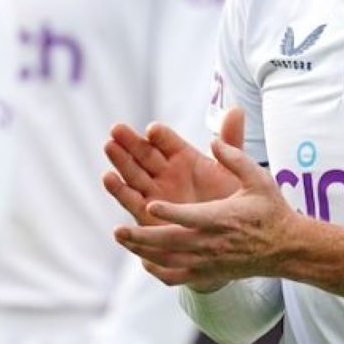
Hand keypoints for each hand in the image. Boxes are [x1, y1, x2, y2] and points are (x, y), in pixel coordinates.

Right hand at [101, 106, 246, 224]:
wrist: (223, 235)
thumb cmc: (228, 200)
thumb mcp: (232, 168)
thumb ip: (230, 140)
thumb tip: (235, 109)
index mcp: (184, 157)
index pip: (168, 141)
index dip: (160, 136)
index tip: (153, 130)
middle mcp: (165, 171)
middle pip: (144, 153)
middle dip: (130, 141)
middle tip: (116, 129)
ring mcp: (154, 191)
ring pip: (134, 173)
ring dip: (120, 160)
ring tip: (109, 146)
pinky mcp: (147, 213)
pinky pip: (131, 200)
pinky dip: (119, 189)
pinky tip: (108, 177)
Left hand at [112, 118, 301, 290]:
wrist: (286, 248)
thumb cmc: (271, 211)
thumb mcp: (258, 179)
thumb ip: (236, 158)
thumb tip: (214, 141)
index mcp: (222, 219)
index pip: (191, 217)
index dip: (170, 212)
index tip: (150, 205)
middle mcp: (212, 243)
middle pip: (171, 243)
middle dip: (143, 237)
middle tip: (119, 229)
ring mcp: (208, 261)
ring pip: (169, 260)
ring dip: (143, 250)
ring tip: (122, 238)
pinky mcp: (209, 273)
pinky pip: (178, 277)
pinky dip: (158, 270)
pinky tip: (144, 261)